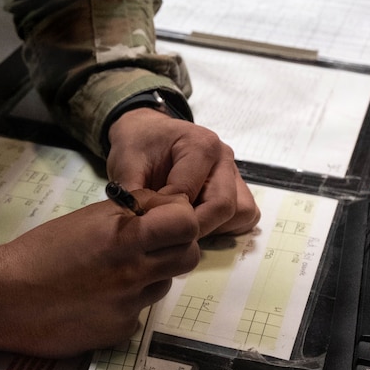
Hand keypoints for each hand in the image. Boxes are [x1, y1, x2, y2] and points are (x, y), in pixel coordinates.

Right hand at [0, 195, 200, 354]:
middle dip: (175, 248)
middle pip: (188, 256)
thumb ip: (130, 213)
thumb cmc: (40, 251)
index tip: (163, 220)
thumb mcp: (87, 218)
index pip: (187, 223)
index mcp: (123, 235)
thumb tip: (166, 207)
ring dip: (150, 276)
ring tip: (113, 273)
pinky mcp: (121, 331)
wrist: (4, 298)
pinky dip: (127, 304)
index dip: (180, 219)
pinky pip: (140, 312)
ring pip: (164, 284)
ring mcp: (129, 305)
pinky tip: (98, 300)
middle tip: (149, 246)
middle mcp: (133, 270)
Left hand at [105, 109, 260, 237]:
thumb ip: (133, 195)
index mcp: (201, 144)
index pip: (190, 193)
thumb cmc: (140, 146)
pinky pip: (243, 217)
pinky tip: (196, 222)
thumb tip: (136, 227)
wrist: (149, 134)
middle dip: (193, 227)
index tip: (147, 222)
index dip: (166, 215)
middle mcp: (224, 158)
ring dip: (212, 227)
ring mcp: (234, 174)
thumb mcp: (126, 165)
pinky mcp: (238, 189)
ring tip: (181, 225)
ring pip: (239, 214)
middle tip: (165, 234)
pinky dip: (223, 226)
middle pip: (222, 206)